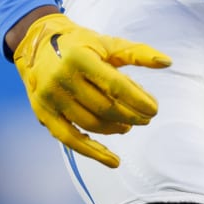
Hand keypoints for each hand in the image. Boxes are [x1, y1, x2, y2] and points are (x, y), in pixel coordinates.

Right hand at [12, 12, 171, 168]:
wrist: (36, 43)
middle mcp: (62, 78)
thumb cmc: (79, 43)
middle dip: (131, 116)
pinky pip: (70, 140)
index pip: (115, 85)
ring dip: (115, 130)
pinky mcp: (43, 114)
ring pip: (90, 124)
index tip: (154, 109)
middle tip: (146, 119)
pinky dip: (93, 153)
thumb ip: (137, 53)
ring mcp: (50, 98)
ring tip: (129, 126)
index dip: (138, 100)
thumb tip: (167, 62)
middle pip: (104, 107)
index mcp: (79, 57)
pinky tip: (113, 160)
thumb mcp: (107, 43)